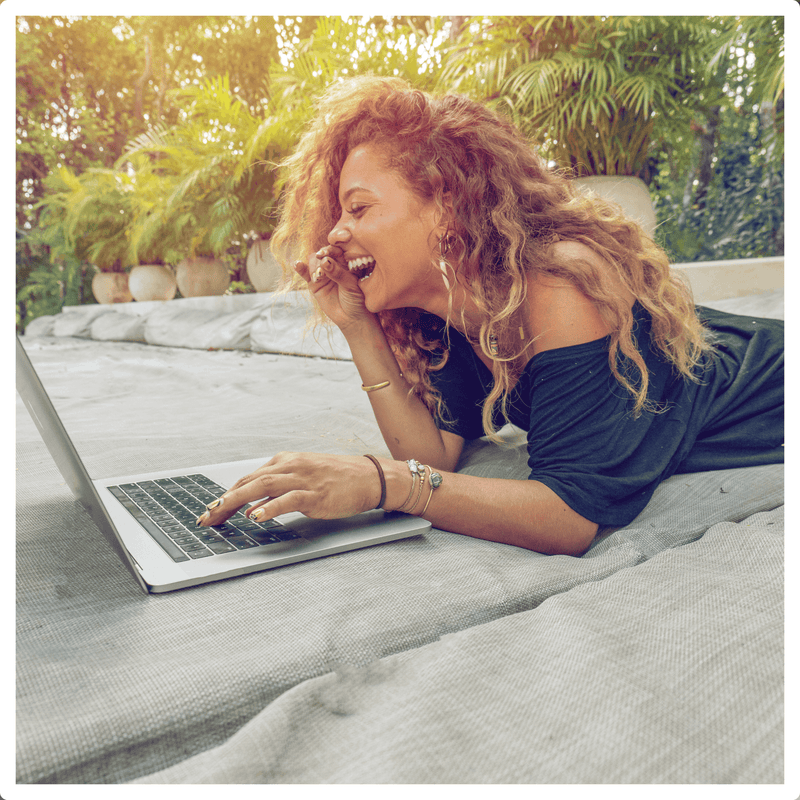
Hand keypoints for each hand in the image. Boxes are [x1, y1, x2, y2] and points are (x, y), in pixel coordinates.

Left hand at [196, 452, 383, 527]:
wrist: (370, 477)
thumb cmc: (338, 479)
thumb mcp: (304, 476)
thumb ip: (280, 487)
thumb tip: (255, 504)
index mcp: (285, 461)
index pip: (248, 477)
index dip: (226, 494)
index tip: (211, 509)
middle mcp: (291, 466)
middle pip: (248, 481)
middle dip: (223, 500)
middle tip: (206, 517)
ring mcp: (303, 479)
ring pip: (262, 487)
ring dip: (236, 501)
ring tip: (219, 514)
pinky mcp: (316, 494)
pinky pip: (288, 499)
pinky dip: (270, 507)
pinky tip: (257, 516)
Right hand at [295, 245, 374, 331]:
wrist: (351, 317)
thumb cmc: (357, 300)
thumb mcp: (351, 285)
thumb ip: (338, 273)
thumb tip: (324, 261)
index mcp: (347, 261)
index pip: (337, 249)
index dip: (330, 249)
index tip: (325, 254)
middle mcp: (334, 264)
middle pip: (323, 253)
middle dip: (321, 257)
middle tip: (322, 265)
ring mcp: (323, 273)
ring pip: (314, 261)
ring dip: (314, 266)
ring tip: (319, 277)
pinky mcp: (314, 283)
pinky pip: (306, 273)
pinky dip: (300, 268)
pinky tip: (297, 264)